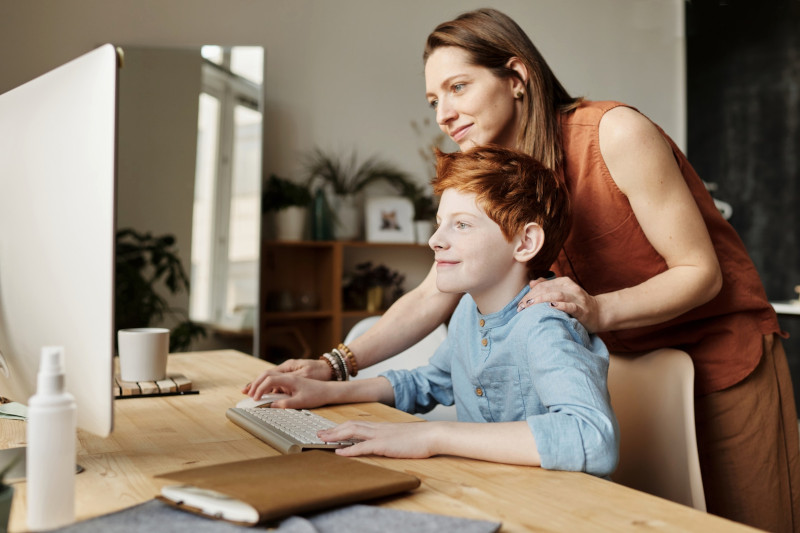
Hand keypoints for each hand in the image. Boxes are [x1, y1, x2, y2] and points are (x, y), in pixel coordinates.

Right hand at [242, 358, 330, 397]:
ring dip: (259, 383)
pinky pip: (275, 380)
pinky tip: (262, 392)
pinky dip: (266, 385)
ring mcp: (289, 376)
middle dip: (255, 383)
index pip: (269, 380)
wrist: (329, 389)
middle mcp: (288, 374)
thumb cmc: (317, 394)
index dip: (260, 389)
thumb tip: (272, 406)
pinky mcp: (291, 379)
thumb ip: (286, 404)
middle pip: (266, 374)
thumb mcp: (302, 401)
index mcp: (290, 377)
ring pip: (270, 376)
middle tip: (245, 393)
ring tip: (249, 392)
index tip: (255, 399)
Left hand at [319, 420, 439, 458]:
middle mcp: (378, 428)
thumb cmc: (421, 437)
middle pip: (350, 425)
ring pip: (352, 432)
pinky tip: (339, 453)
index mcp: (382, 427)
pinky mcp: (384, 445)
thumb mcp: (402, 436)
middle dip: (333, 430)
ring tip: (323, 440)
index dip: (342, 427)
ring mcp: (380, 435)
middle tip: (319, 434)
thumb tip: (385, 442)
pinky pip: (363, 446)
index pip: (357, 424)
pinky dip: (349, 449)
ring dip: (336, 436)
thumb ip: (392, 438)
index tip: (331, 430)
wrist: (433, 434)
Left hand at [517, 277, 602, 332]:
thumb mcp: (562, 293)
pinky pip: (571, 306)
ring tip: (530, 306)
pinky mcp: (583, 310)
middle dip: (532, 297)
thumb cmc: (576, 304)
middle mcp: (570, 288)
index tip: (520, 305)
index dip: (529, 294)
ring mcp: (577, 298)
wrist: (599, 313)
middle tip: (521, 307)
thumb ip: (547, 287)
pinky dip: (561, 306)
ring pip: (557, 295)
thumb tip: (532, 283)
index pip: (542, 285)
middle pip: (547, 289)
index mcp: (564, 282)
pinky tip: (551, 307)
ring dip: (542, 300)